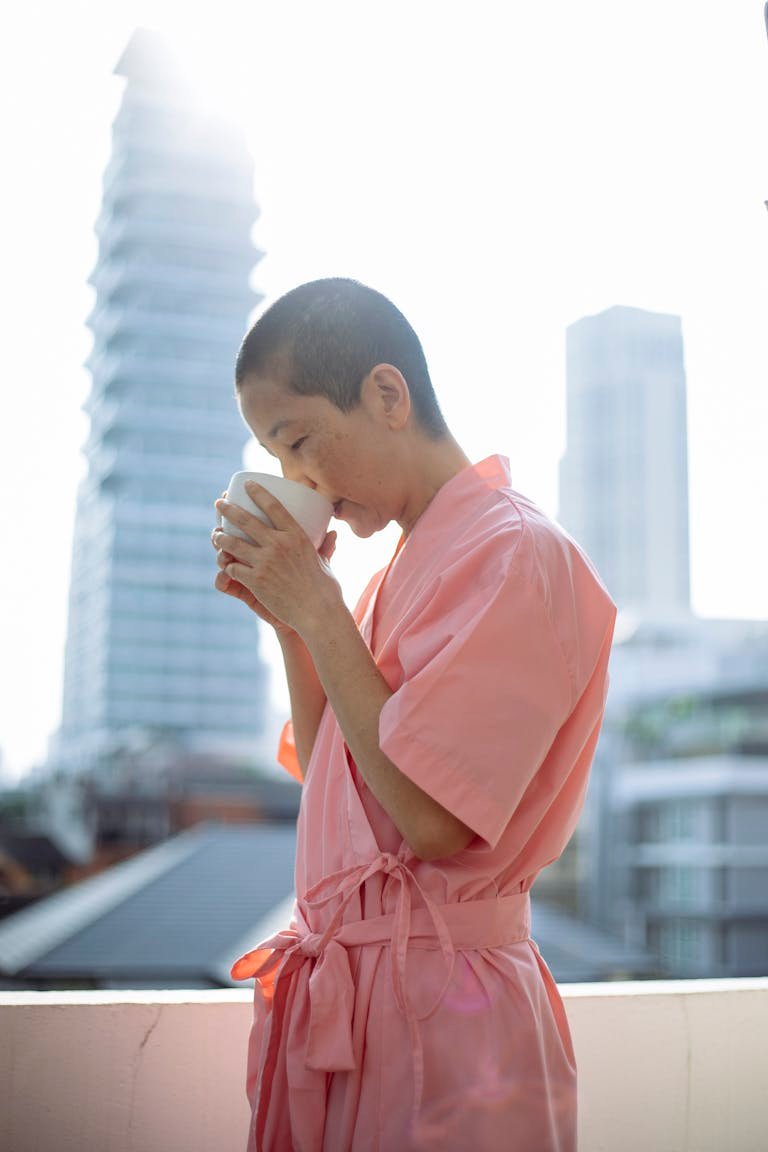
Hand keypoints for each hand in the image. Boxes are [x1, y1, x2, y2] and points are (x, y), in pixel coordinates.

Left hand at [212, 482, 341, 636]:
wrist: (318, 613)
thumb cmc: (326, 589)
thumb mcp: (325, 561)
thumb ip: (324, 546)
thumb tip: (333, 534)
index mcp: (296, 535)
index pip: (273, 506)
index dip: (257, 492)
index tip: (246, 485)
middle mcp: (279, 544)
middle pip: (246, 520)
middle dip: (228, 509)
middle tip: (219, 503)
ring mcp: (265, 562)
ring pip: (233, 544)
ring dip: (220, 538)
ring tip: (216, 535)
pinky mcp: (256, 580)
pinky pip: (233, 568)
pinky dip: (229, 566)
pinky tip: (227, 565)